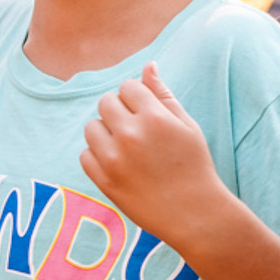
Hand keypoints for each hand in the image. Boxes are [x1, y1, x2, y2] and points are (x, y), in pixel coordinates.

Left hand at [79, 63, 225, 250]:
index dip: (137, 98)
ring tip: (127, 147)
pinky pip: (85, 155)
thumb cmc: (194, 166)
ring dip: (105, 132)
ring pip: (91, 127)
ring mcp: (114, 159)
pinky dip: (97, 156)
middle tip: (137, 130)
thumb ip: (164, 94)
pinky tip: (119, 164)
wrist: (194, 214)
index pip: (127, 87)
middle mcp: (131, 135)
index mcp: (154, 117)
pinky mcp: (104, 181)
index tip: (147, 114)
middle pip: (106, 102)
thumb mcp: (187, 126)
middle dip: (119, 110)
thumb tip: (148, 65)